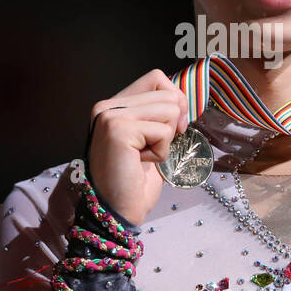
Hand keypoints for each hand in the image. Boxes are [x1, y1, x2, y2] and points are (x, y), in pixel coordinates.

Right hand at [87, 69, 187, 226]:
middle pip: (168, 92)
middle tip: (155, 148)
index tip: (172, 128)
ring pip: (170, 108)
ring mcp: (110, 116)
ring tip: (144, 156)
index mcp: (112, 105)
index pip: (157, 78)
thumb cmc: (134, 181)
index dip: (174, 100)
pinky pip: (164, 130)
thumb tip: (184, 98)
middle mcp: (106, 106)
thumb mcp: (149, 139)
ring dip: (166, 139)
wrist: (117, 212)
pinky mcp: (118, 129)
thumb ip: (159, 114)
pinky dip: (161, 152)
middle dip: (174, 123)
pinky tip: (141, 163)